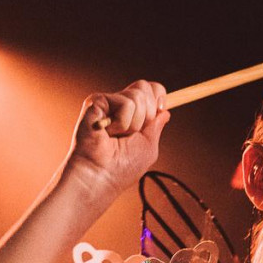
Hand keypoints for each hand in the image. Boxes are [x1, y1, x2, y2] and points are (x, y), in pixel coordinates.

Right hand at [61, 80, 168, 199]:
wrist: (100, 175)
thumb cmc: (122, 168)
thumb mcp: (149, 146)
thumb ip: (157, 126)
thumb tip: (165, 111)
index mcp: (133, 115)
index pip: (153, 90)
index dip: (160, 98)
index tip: (159, 111)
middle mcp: (120, 106)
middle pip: (147, 87)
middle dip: (148, 114)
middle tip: (131, 134)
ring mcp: (108, 102)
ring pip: (138, 96)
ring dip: (134, 124)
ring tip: (117, 136)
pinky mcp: (97, 101)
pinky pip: (126, 103)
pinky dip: (123, 123)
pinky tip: (108, 132)